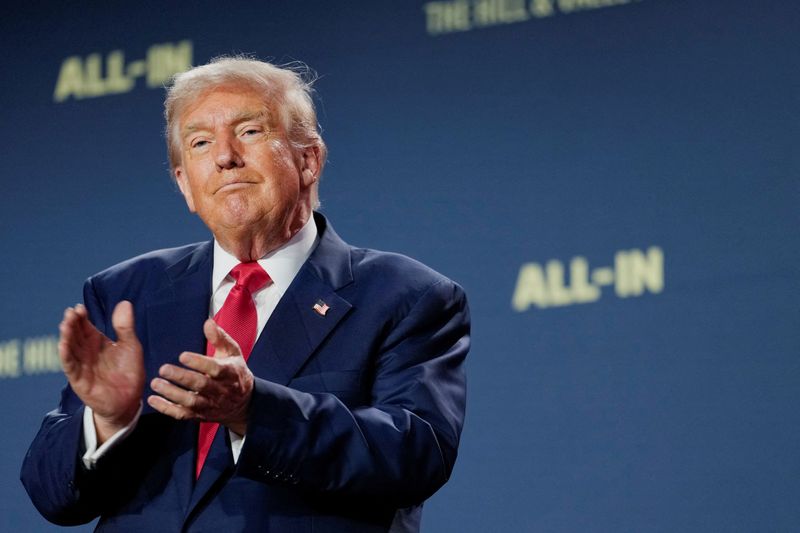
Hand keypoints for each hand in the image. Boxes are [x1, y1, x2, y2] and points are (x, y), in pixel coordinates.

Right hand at [59, 301, 144, 442]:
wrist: (129, 400)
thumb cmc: (128, 372)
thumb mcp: (130, 346)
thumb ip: (125, 326)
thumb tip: (124, 302)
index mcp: (97, 341)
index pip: (85, 325)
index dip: (81, 316)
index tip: (79, 307)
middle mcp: (86, 351)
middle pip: (75, 334)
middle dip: (72, 323)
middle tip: (71, 313)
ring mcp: (81, 365)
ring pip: (70, 348)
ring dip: (66, 336)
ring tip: (65, 324)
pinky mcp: (79, 379)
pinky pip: (70, 366)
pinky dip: (66, 356)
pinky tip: (63, 346)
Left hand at [147, 319, 253, 434]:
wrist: (243, 403)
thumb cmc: (235, 372)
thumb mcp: (233, 353)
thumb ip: (220, 338)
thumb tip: (208, 323)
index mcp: (230, 373)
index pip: (215, 369)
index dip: (199, 363)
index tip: (182, 355)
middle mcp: (221, 391)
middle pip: (201, 385)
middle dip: (182, 378)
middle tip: (163, 369)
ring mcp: (210, 405)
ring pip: (191, 401)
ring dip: (171, 394)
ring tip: (155, 383)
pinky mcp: (201, 415)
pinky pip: (183, 414)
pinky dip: (167, 409)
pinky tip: (153, 400)